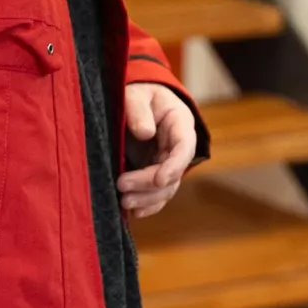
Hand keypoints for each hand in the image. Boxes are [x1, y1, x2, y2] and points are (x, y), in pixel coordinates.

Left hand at [117, 82, 195, 217]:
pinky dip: (148, 205)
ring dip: (147, 199)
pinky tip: (134, 213)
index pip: (184, 148)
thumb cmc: (139, 94)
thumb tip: (145, 133)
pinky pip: (157, 194)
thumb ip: (139, 110)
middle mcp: (178, 147)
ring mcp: (168, 162)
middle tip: (122, 185)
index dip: (174, 166)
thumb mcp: (137, 94)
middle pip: (173, 173)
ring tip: (124, 202)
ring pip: (166, 189)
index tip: (159, 179)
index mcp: (180, 124)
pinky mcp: (155, 172)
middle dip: (149, 184)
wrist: (139, 101)